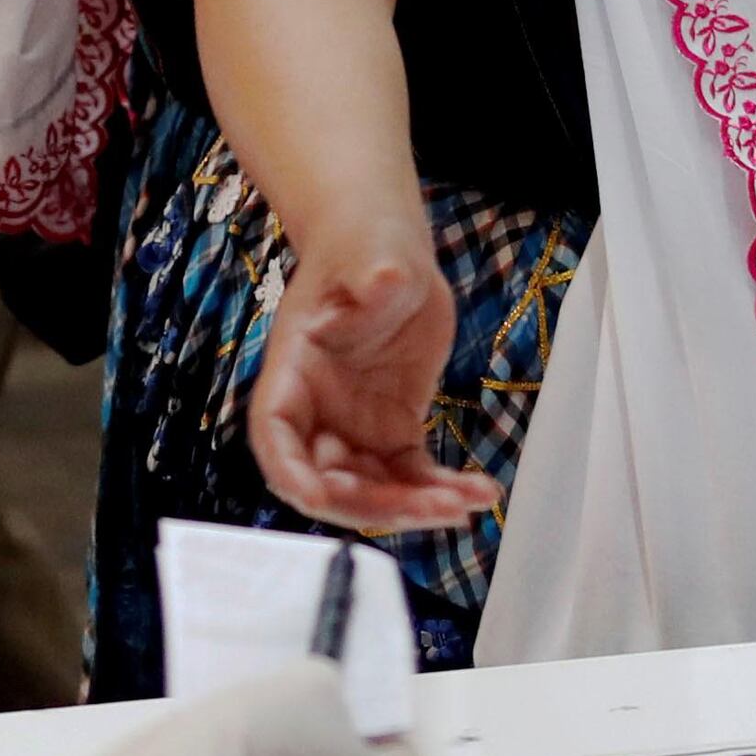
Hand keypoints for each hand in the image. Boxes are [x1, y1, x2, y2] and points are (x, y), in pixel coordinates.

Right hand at [248, 236, 497, 534]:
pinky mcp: (393, 430)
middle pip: (330, 480)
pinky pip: (412, 476)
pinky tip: (478, 492)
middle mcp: (318, 410)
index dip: (291, 472)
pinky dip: (441, 491)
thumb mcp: (370, 255)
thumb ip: (373, 273)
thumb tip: (382, 279)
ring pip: (374, 490)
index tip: (318, 496)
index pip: (276, 433)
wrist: (388, 254)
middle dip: (376, 504)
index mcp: (294, 371)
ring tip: (467, 502)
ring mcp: (354, 426)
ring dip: (415, 508)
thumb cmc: (363, 247)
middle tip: (433, 507)